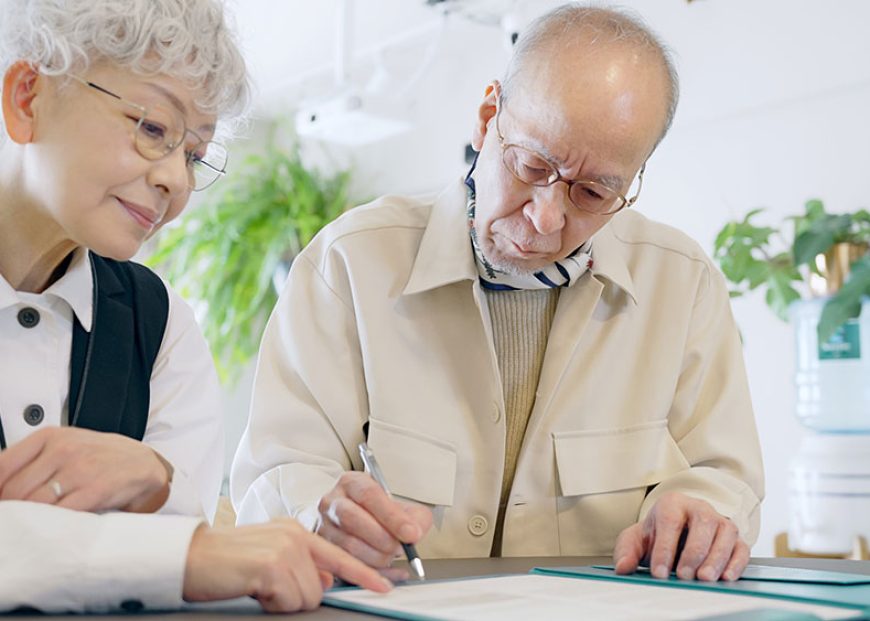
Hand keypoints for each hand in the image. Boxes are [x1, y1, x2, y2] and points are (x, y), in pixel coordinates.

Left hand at [0, 427, 170, 512]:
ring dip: (28, 520)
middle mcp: (63, 450)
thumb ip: (31, 461)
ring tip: (29, 527)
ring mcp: (80, 469)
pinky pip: (61, 513)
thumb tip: (0, 487)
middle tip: (13, 521)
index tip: (1, 503)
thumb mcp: (64, 446)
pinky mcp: (96, 489)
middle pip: (15, 489)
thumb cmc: (98, 457)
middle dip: (10, 510)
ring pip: (34, 503)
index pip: (3, 465)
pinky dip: (52, 524)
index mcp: (49, 437)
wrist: (142, 463)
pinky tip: (52, 527)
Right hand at [183, 519, 391, 611]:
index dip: (364, 574)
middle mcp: (295, 534)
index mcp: (296, 530)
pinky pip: (291, 601)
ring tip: (257, 586)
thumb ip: (300, 566)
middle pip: (321, 586)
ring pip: (308, 597)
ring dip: (283, 602)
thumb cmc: (226, 563)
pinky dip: (272, 604)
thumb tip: (324, 582)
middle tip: (266, 588)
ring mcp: (286, 548)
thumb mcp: (270, 557)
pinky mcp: (274, 564)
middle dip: (297, 598)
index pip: (338, 555)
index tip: (387, 586)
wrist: (190, 557)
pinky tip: (253, 588)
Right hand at [316, 472, 431, 577]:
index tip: (410, 533)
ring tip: (393, 555)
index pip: (369, 494)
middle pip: (352, 518)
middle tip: (401, 547)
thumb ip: (414, 517)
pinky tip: (390, 572)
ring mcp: (324, 527)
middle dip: (382, 538)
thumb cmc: (381, 515)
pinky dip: (373, 573)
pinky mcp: (323, 551)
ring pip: (347, 545)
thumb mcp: (403, 507)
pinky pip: (346, 566)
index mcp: (351, 483)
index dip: (392, 516)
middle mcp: (333, 502)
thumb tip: (414, 532)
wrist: (363, 524)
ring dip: (377, 556)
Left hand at [613, 492, 748, 581]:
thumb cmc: (657, 534)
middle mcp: (699, 508)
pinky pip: (741, 547)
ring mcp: (720, 521)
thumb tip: (623, 567)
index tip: (659, 572)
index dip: (665, 548)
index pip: (670, 521)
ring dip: (716, 558)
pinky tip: (726, 577)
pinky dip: (736, 563)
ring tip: (704, 578)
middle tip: (684, 576)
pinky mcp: (736, 538)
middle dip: (693, 552)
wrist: (676, 531)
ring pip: (725, 533)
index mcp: (672, 503)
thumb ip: (626, 551)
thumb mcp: (636, 539)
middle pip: (702, 524)